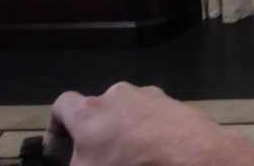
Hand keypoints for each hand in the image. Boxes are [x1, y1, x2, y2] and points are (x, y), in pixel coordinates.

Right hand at [46, 82, 253, 165]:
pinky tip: (161, 157)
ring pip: (132, 115)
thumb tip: (82, 157)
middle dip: (99, 134)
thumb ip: (77, 160)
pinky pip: (159, 121)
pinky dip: (155, 136)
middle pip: (101, 112)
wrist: (195, 159)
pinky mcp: (180, 106)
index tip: (61, 149)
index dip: (58, 126)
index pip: (63, 105)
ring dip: (129, 135)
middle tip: (103, 160)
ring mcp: (153, 98)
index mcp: (90, 111)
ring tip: (136, 160)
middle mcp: (120, 95)